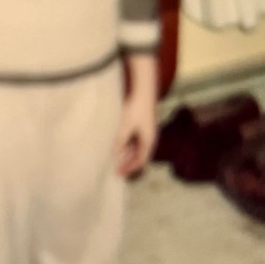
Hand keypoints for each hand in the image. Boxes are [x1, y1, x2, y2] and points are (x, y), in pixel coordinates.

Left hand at [114, 53, 158, 177]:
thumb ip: (119, 141)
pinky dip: (126, 143)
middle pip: (139, 154)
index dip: (131, 168)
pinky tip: (117, 143)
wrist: (143, 89)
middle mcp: (149, 136)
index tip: (119, 174)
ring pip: (136, 146)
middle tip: (116, 169)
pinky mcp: (141, 122)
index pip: (141, 160)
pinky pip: (134, 138)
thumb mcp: (125, 126)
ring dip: (126, 153)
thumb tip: (114, 154)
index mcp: (149, 140)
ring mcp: (146, 129)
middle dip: (128, 162)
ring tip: (114, 158)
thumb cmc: (135, 108)